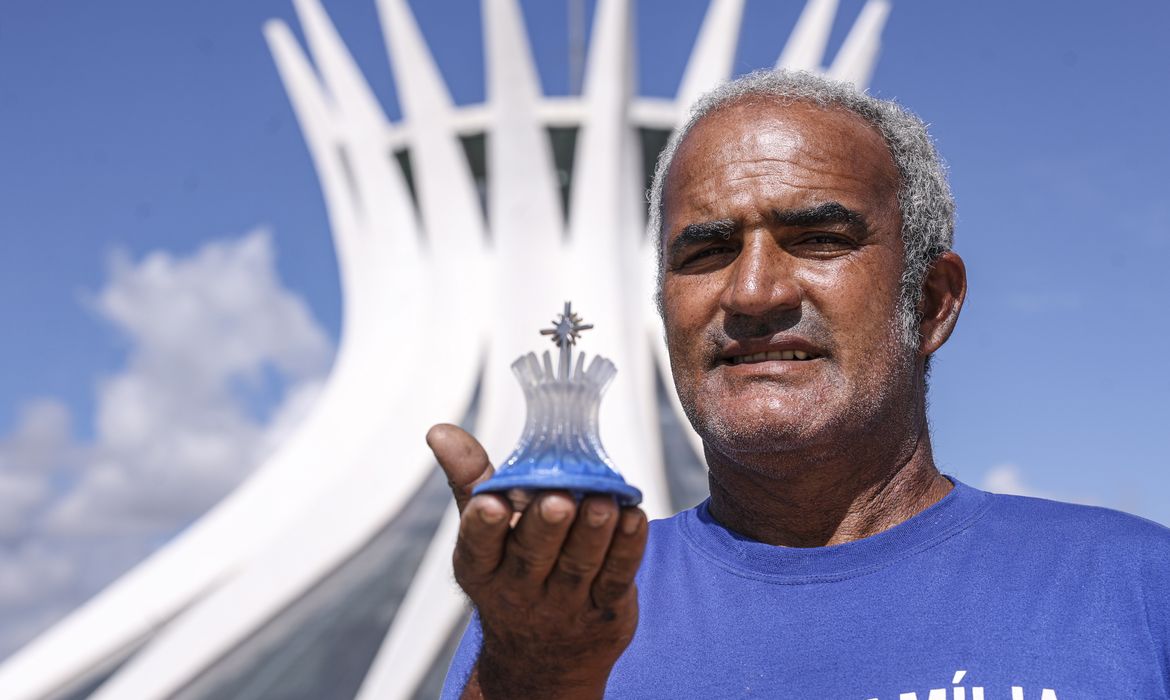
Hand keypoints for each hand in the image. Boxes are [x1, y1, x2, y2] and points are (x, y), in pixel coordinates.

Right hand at [426, 424, 647, 699]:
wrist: (542, 661)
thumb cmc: (510, 571)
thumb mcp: (483, 534)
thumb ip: (469, 480)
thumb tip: (440, 430)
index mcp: (480, 567)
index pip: (478, 547)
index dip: (483, 525)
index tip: (491, 503)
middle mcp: (518, 589)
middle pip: (533, 555)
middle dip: (545, 526)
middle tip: (558, 499)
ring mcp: (564, 603)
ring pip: (579, 564)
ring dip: (593, 531)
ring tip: (603, 502)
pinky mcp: (605, 610)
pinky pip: (618, 578)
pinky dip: (628, 548)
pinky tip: (633, 518)